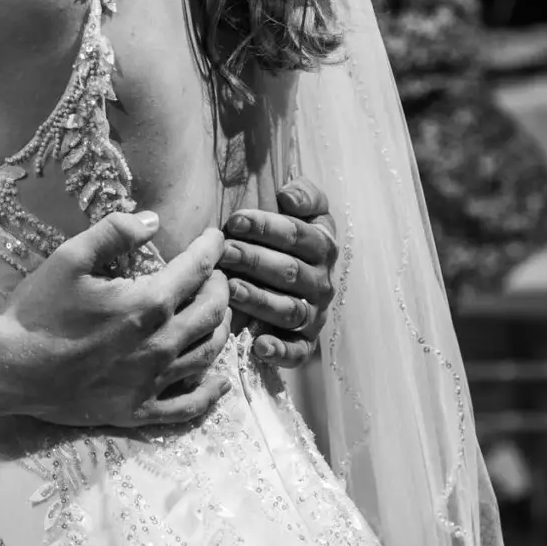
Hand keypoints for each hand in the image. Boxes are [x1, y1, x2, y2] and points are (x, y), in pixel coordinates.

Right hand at [0, 210, 232, 428]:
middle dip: (221, 287)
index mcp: (147, 305)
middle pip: (212, 313)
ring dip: (221, 329)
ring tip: (219, 314)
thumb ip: (114, 233)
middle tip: (216, 275)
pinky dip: (210, 392)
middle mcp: (160, 345)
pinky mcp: (138, 410)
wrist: (9, 370)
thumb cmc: (37, 312)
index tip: (216, 238)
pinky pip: (188, 405)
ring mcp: (151, 382)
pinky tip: (219, 380)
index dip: (211, 249)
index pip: (196, 270)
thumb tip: (153, 220)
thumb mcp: (69, 258)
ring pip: (208, 354)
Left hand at [221, 179, 338, 367]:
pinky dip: (280, 351)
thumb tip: (289, 197)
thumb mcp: (298, 210)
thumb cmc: (281, 237)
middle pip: (291, 271)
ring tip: (229, 289)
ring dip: (260, 299)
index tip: (235, 220)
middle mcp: (321, 282)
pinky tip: (258, 345)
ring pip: (289, 309)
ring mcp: (314, 314)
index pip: (299, 235)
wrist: (280, 276)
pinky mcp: (304, 342)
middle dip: (255, 260)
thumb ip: (304, 194)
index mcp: (322, 246)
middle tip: (224, 253)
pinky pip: (297, 351)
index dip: (268, 227)